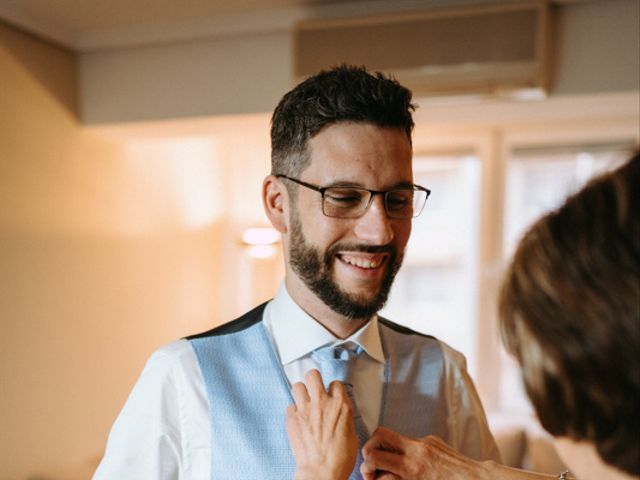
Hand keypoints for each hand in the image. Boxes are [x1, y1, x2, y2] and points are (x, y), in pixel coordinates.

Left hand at [286, 369, 358, 479]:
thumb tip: (340, 413)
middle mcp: (322, 403)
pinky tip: (298, 419)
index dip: (332, 389)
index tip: (331, 394)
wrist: (321, 472)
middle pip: (313, 375)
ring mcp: (305, 409)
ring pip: (297, 385)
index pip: (335, 383)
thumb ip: (344, 417)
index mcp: (340, 406)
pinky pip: (289, 406)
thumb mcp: (351, 434)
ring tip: (303, 401)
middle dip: (313, 380)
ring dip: (300, 392)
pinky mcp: (292, 419)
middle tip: (314, 388)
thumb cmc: (339, 459)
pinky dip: (293, 411)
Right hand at [361, 427, 485, 479]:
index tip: (369, 476)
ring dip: (388, 450)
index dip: (366, 466)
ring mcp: (425, 442)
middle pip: (380, 434)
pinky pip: (411, 442)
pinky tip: (412, 467)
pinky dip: (405, 453)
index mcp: (411, 467)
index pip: (375, 456)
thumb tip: (379, 477)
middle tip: (372, 463)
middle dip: (370, 446)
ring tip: (390, 468)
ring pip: (395, 437)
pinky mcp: (432, 440)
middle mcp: (416, 450)